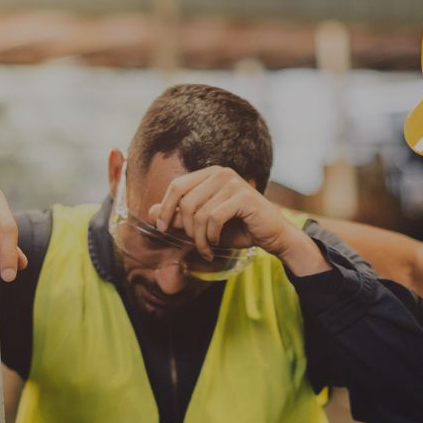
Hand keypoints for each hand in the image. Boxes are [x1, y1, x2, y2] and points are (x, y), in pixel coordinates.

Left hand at [148, 166, 327, 275]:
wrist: (272, 235)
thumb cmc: (238, 228)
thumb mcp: (202, 224)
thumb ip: (178, 216)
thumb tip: (150, 211)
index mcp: (210, 174)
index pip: (177, 185)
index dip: (165, 207)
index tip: (161, 228)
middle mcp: (221, 173)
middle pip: (185, 201)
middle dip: (184, 228)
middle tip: (194, 244)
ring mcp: (233, 183)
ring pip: (199, 213)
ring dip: (199, 238)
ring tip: (206, 249)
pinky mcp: (243, 197)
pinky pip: (214, 219)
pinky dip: (211, 237)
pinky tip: (215, 244)